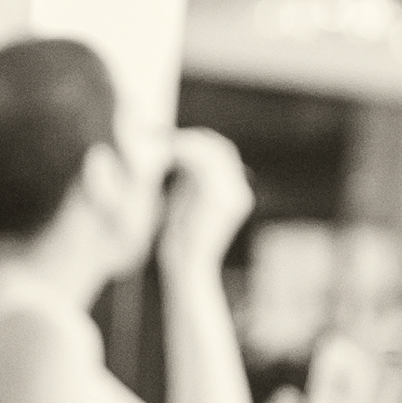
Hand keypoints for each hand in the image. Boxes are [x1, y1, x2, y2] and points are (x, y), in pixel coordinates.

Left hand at [160, 129, 254, 274]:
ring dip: (185, 141)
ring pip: (213, 150)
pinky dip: (184, 151)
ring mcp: (237, 193)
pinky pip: (206, 161)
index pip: (220, 151)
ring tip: (160, 142)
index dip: (195, 139)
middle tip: (160, 135)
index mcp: (234, 190)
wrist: (188, 267)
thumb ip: (189, 176)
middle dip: (190, 136)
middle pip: (220, 146)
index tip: (166, 136)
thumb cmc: (181, 239)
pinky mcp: (226, 198)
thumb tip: (180, 149)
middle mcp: (241, 189)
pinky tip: (165, 152)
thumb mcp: (185, 200)